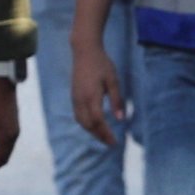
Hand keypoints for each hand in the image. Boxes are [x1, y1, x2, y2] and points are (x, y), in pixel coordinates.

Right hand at [70, 34, 121, 149]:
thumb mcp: (113, 81)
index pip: (98, 121)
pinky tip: (94, 125)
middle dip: (99, 136)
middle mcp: (80, 100)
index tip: (115, 142)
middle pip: (88, 125)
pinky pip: (78, 115)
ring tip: (103, 137)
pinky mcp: (73, 96)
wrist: (84, 52)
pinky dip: (86, 124)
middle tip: (110, 143)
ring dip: (91, 131)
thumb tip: (121, 118)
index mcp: (91, 97)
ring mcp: (75, 98)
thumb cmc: (102, 64)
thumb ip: (117, 100)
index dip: (105, 133)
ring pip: (81, 121)